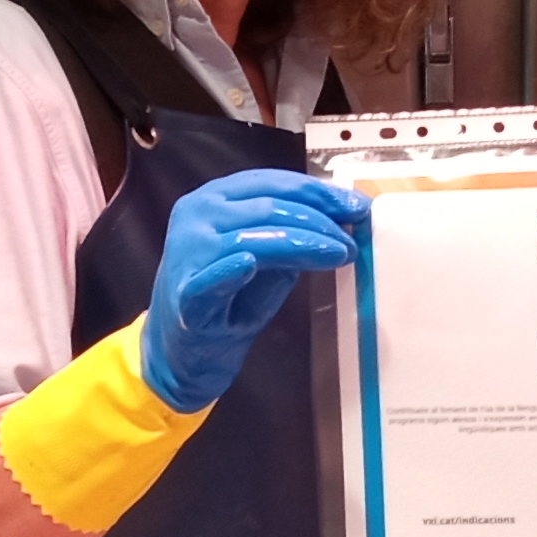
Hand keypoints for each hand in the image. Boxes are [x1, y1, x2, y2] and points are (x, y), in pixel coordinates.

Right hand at [142, 170, 369, 406]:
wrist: (180, 353)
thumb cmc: (225, 302)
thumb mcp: (264, 262)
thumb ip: (291, 238)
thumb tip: (340, 222)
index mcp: (215, 199)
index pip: (271, 182)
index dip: (317, 192)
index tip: (355, 207)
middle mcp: (197, 215)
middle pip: (268, 205)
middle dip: (318, 219)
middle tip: (353, 238)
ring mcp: (188, 252)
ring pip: (253, 235)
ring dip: (303, 243)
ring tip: (339, 254)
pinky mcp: (186, 293)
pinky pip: (214, 276)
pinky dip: (234, 269)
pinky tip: (253, 265)